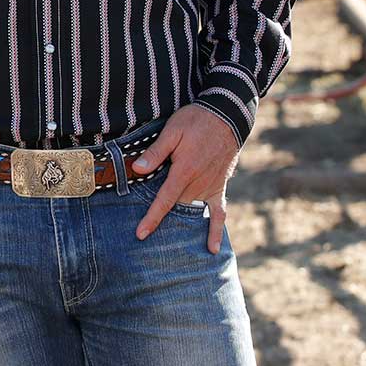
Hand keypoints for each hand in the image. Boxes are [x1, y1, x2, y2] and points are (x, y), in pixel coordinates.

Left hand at [128, 104, 238, 252]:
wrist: (227, 116)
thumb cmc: (196, 121)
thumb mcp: (172, 131)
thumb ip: (156, 152)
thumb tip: (138, 170)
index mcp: (184, 171)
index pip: (164, 200)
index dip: (152, 218)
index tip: (141, 234)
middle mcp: (198, 183)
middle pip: (176, 206)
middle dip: (163, 218)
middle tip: (148, 232)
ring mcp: (211, 186)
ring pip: (192, 209)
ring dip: (180, 221)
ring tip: (167, 239)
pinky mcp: (220, 186)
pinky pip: (219, 212)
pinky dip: (216, 230)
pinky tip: (213, 248)